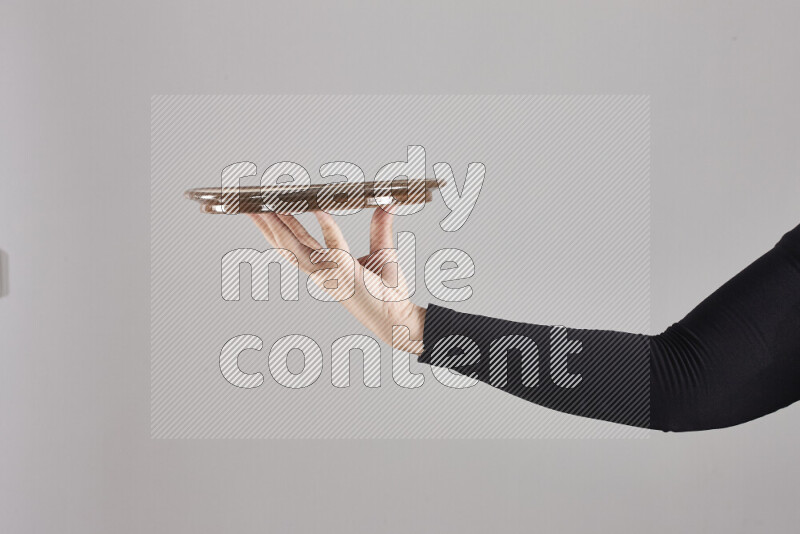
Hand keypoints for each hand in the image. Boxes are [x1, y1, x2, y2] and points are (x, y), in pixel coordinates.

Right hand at [248, 209, 425, 353]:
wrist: (399, 318)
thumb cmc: (388, 292)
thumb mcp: (382, 252)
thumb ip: (380, 228)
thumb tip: (388, 205)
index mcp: (323, 267)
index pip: (294, 243)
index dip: (277, 226)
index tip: (264, 209)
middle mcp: (321, 271)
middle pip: (286, 244)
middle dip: (266, 224)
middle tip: (250, 205)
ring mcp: (330, 274)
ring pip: (297, 247)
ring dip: (281, 225)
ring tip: (267, 207)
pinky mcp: (345, 273)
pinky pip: (333, 247)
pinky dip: (326, 228)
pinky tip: (319, 211)